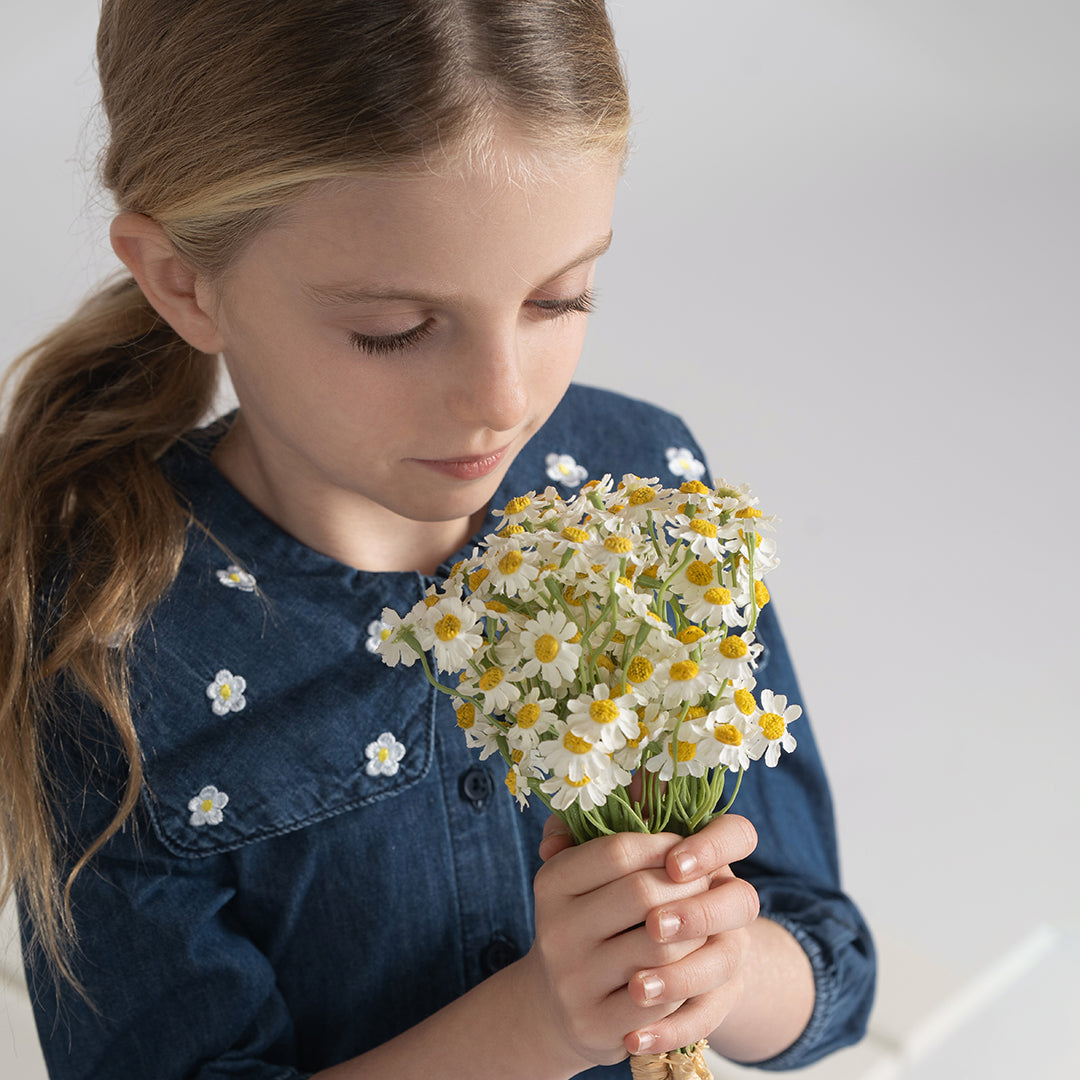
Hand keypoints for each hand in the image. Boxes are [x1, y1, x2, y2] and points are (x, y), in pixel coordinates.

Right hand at [523, 823, 714, 1070]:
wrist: (561, 1004)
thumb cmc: (588, 919)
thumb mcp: (585, 871)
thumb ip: (604, 821)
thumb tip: (637, 781)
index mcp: (552, 882)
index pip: (619, 850)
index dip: (666, 845)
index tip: (686, 851)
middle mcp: (554, 931)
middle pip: (645, 896)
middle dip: (690, 887)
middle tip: (710, 885)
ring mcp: (573, 982)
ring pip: (663, 952)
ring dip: (699, 935)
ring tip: (709, 922)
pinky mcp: (597, 1027)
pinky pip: (666, 1002)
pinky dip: (691, 982)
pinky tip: (697, 967)